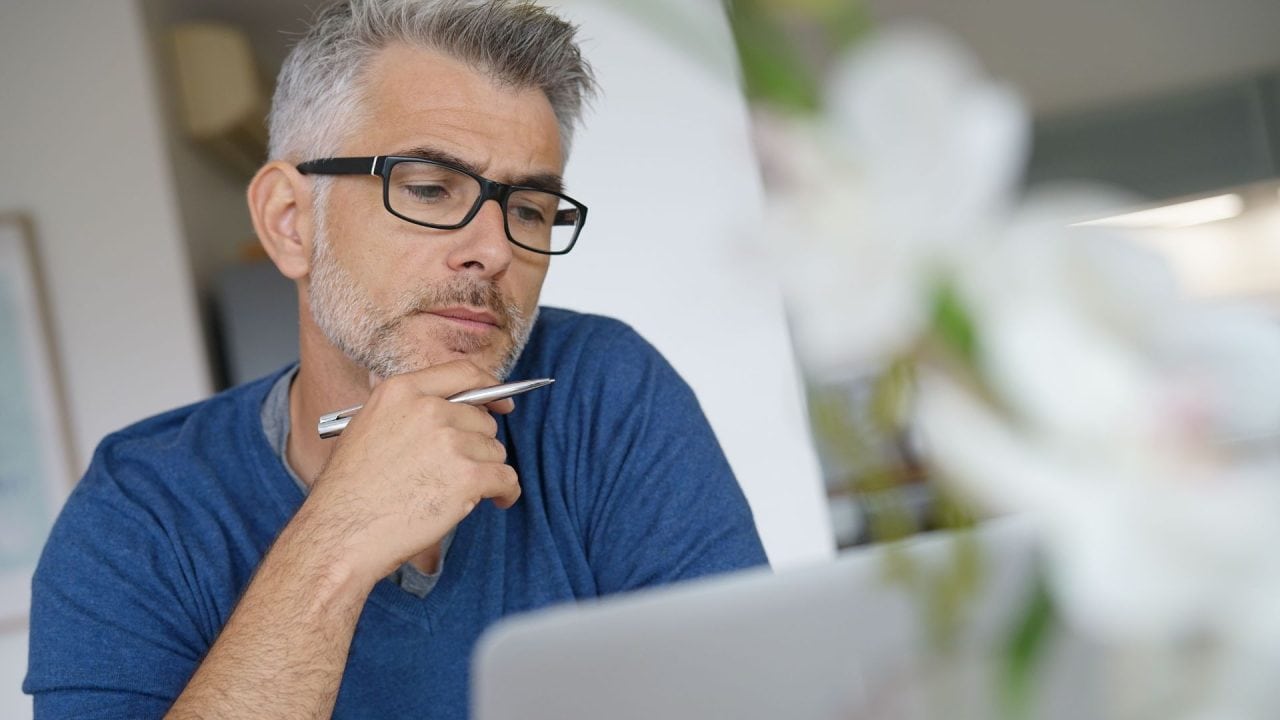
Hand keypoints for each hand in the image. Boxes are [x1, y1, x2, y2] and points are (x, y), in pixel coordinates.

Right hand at [302, 360, 519, 587]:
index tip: (503, 404)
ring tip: (456, 494)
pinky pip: (506, 478)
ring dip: (485, 473)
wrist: (341, 534)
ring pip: (495, 452)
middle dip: (477, 448)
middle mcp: (427, 409)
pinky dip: (506, 493)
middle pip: (482, 421)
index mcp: (401, 391)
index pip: (463, 373)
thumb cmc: (350, 491)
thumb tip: (456, 410)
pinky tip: (497, 502)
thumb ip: (410, 411)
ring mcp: (449, 441)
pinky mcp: (467, 476)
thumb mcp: (368, 428)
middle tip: (455, 474)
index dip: (491, 389)